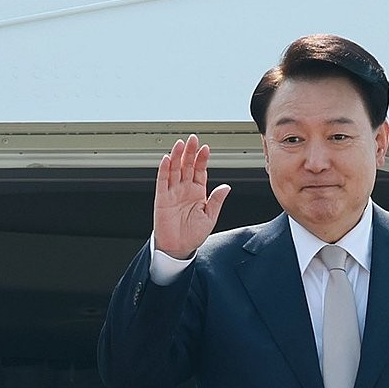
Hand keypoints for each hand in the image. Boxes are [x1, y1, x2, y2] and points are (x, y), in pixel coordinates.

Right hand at [154, 135, 230, 258]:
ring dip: (177, 156)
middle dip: (190, 152)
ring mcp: (173, 193)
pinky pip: (162, 181)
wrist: (178, 248)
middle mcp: (184, 190)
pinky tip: (167, 159)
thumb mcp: (210, 217)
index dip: (202, 159)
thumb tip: (226, 187)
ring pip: (175, 170)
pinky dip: (164, 170)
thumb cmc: (193, 234)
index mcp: (197, 192)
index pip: (200, 171)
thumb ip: (216, 200)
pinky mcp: (162, 198)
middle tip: (193, 139)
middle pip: (187, 166)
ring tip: (180, 144)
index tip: (206, 148)